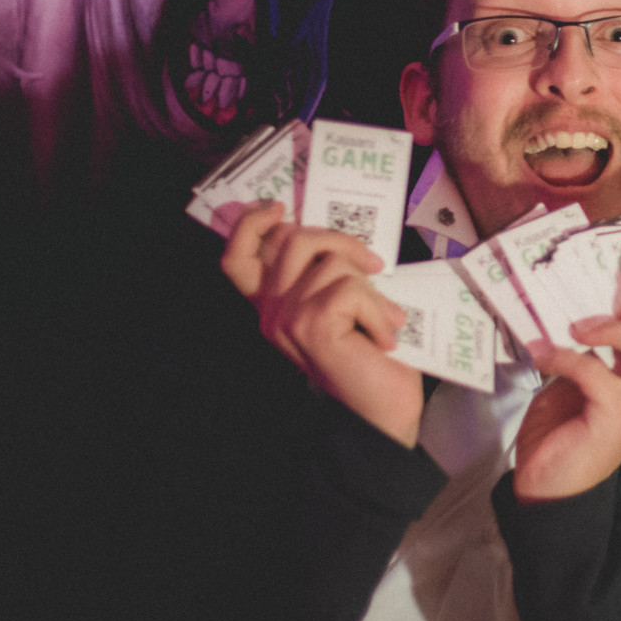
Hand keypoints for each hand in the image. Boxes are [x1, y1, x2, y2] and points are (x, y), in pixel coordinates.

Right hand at [220, 201, 424, 446]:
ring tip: (382, 319)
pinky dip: (379, 308)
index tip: (278, 206)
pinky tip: (384, 337)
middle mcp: (270, 312)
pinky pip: (351, 287)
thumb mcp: (343, 307)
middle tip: (374, 266)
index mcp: (272, 306)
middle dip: (340, 241)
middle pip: (292, 239)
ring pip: (331, 262)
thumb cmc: (370, 357)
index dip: (250, 224)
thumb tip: (341, 239)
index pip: (237, 258)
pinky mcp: (311, 326)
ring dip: (370, 287)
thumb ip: (327, 275)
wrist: (382, 413)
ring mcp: (287, 319)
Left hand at [512, 305, 620, 501]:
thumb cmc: (565, 438)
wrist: (546, 488)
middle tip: (615, 311)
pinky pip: (595, 368)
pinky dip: (565, 357)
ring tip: (581, 328)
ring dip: (616, 331)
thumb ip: (602, 360)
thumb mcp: (587, 389)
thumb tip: (591, 321)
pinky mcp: (618, 415)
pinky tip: (545, 356)